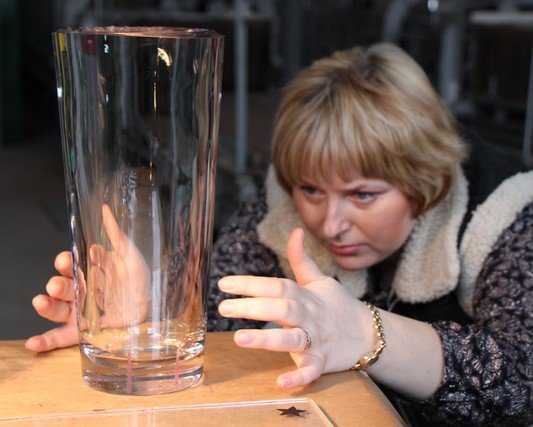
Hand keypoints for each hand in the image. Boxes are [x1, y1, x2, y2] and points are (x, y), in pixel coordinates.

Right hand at [26, 204, 149, 351]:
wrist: (154, 302)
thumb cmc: (139, 278)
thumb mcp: (128, 254)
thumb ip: (115, 234)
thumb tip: (105, 208)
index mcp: (89, 271)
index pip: (71, 265)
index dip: (65, 263)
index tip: (65, 260)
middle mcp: (82, 290)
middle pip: (63, 287)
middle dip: (58, 285)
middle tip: (57, 284)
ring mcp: (82, 311)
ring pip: (59, 309)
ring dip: (48, 306)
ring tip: (42, 302)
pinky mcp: (86, 331)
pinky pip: (63, 337)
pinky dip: (46, 341)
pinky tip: (32, 343)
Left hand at [217, 228, 373, 388]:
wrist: (368, 333)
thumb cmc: (336, 305)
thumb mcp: (319, 280)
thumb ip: (302, 259)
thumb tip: (295, 231)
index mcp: (304, 295)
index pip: (275, 285)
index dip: (250, 283)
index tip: (224, 283)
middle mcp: (308, 315)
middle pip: (281, 309)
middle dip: (253, 307)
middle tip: (223, 308)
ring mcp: (316, 339)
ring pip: (292, 338)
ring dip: (267, 339)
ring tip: (239, 338)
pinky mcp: (323, 361)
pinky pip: (311, 369)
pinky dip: (298, 375)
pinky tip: (280, 382)